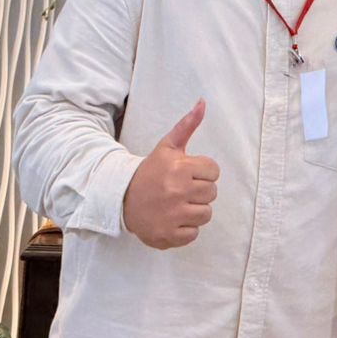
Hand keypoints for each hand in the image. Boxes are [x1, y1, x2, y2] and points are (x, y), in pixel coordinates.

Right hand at [122, 99, 219, 248]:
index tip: (188, 173)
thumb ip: (187, 125)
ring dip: (195, 210)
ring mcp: (173, 215)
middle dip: (199, 190)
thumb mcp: (167, 147)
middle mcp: (177, 191)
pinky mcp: (169, 235)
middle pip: (212, 193)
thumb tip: (203, 102)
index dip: (203, 172)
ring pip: (206, 214)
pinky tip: (173, 218)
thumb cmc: (150, 172)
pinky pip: (194, 233)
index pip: (214, 171)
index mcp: (179, 167)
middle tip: (181, 189)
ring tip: (178, 204)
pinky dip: (185, 229)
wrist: (122, 199)